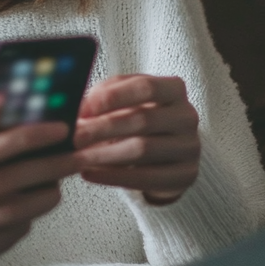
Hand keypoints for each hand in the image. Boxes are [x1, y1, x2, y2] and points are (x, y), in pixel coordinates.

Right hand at [0, 123, 81, 265]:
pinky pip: (4, 240)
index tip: (54, 130)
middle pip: (1, 186)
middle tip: (73, 155)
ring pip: (10, 216)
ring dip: (42, 196)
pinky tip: (30, 206)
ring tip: (57, 180)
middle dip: (45, 167)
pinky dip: (24, 220)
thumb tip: (4, 120)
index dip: (21, 141)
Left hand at [74, 75, 199, 204]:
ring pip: (143, 150)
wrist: (165, 152)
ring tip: (76, 158)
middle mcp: (187, 116)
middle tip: (74, 137)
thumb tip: (76, 107)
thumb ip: (103, 96)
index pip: (146, 87)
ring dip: (104, 154)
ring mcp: (190, 147)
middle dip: (102, 129)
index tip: (83, 109)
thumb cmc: (137, 117)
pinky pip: (146, 178)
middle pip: (143, 120)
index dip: (113, 97)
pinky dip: (113, 177)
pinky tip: (89, 173)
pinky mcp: (186, 175)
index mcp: (174, 89)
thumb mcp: (124, 99)